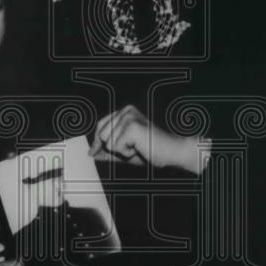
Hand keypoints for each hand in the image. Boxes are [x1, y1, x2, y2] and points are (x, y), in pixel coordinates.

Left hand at [90, 105, 206, 173]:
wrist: (173, 152)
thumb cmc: (151, 151)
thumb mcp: (125, 151)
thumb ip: (109, 151)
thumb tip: (92, 153)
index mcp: (124, 113)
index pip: (100, 126)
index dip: (96, 142)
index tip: (92, 152)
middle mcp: (126, 111)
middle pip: (101, 134)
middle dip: (112, 147)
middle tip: (132, 148)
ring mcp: (129, 117)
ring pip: (107, 142)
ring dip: (121, 151)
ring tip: (137, 147)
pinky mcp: (132, 127)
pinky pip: (116, 146)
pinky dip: (126, 153)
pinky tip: (139, 148)